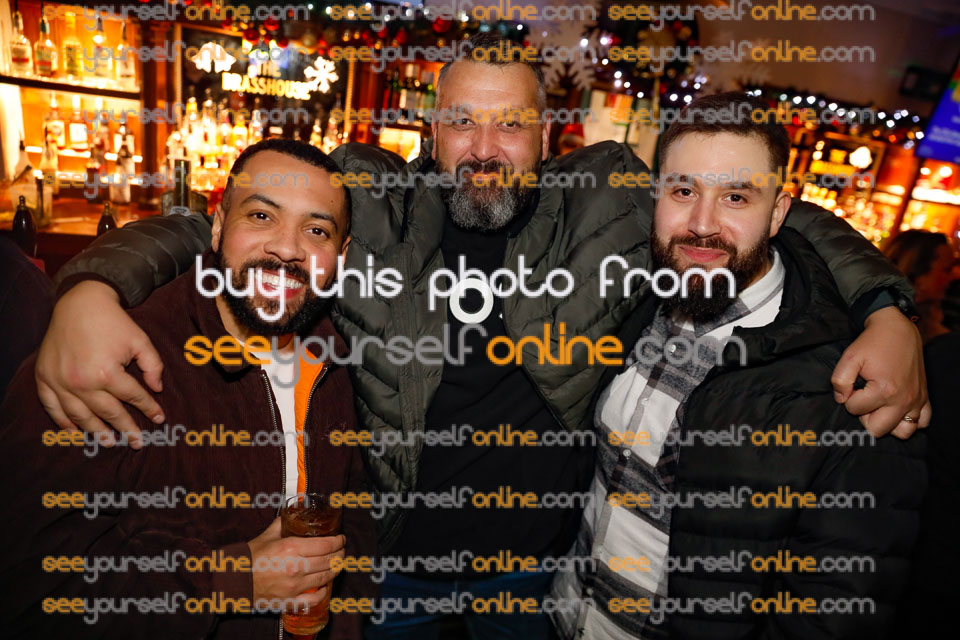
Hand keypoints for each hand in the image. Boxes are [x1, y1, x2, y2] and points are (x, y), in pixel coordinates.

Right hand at [35, 281, 164, 447]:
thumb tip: (158, 390)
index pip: (132, 397)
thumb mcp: (140, 341)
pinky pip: (52, 407)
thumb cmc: (113, 322)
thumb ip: (153, 366)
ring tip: (110, 442)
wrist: (79, 303)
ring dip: (96, 431)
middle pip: (108, 412)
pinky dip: (63, 422)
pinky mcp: (44, 378)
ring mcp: (59, 382)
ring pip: (80, 416)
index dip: (148, 408)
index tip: (159, 419)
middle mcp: (81, 382)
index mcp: (107, 373)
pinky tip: (75, 433)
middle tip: (137, 443)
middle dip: (126, 428)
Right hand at [248, 517, 344, 611]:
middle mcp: (296, 567)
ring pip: (325, 577)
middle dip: (340, 554)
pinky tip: (325, 587)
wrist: (235, 580)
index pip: (326, 545)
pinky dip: (323, 593)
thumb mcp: (267, 536)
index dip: (338, 541)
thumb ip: (282, 524)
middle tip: (341, 550)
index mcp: (291, 548)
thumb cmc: (249, 557)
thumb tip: (293, 513)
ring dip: (335, 569)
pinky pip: (314, 598)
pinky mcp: (290, 599)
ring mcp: (294, 585)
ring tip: (337, 564)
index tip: (341, 539)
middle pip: (329, 560)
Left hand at [832, 306, 930, 437]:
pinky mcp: (924, 398)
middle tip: (864, 398)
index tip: (854, 384)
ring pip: (902, 432)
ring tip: (880, 405)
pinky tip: (897, 408)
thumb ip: (839, 380)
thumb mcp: (849, 357)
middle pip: (877, 429)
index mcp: (884, 390)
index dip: (848, 398)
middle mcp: (904, 399)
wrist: (897, 329)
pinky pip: (922, 422)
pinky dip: (909, 420)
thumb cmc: (872, 343)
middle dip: (865, 416)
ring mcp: (916, 400)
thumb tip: (841, 399)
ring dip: (888, 423)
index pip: (855, 410)